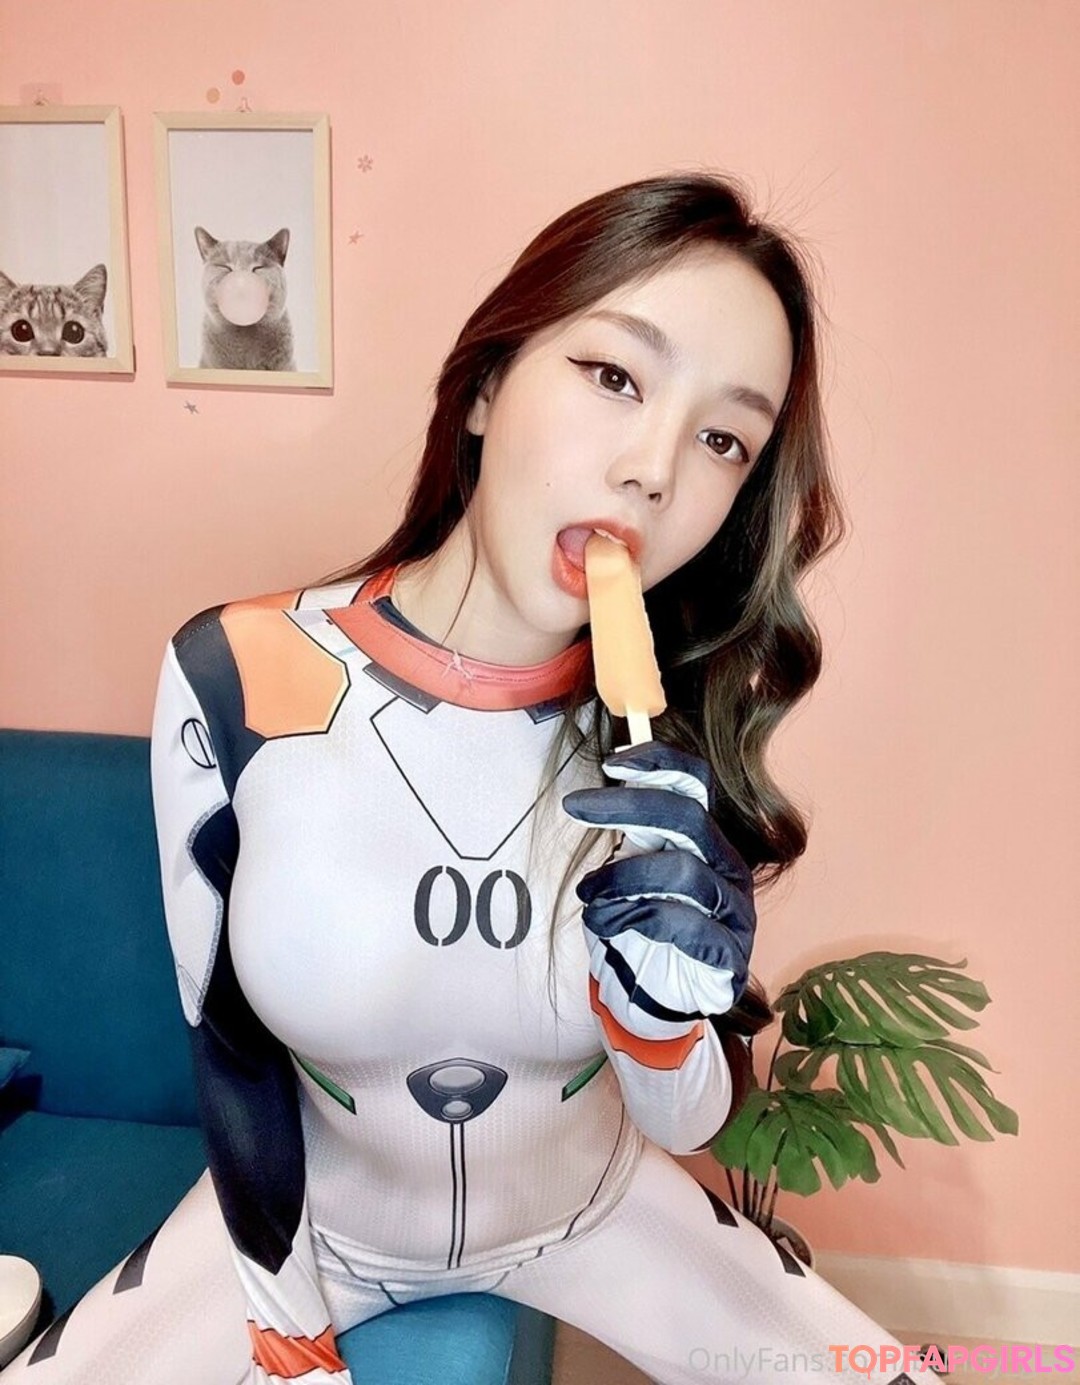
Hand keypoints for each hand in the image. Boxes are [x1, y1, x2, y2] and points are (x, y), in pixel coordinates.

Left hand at [561, 741, 755, 1038]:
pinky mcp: (729, 955)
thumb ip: (631, 833)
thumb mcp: (629, 872)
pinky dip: (637, 918)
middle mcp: (728, 867)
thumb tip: (609, 778)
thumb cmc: (641, 929)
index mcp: (706, 840)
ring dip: (621, 878)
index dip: (660, 763)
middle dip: (628, 805)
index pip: (698, 784)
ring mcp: (734, 912)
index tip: (611, 763)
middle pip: (689, 817)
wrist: (653, 998)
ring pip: (683, 871)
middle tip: (576, 807)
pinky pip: (687, 925)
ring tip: (589, 896)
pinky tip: (609, 926)